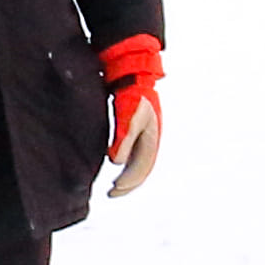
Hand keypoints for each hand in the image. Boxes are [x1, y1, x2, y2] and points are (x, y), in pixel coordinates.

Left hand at [98, 34, 164, 197]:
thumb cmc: (133, 94)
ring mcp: (146, 132)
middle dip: (129, 183)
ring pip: (139, 161)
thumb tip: (117, 162)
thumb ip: (124, 138)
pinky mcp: (137, 127)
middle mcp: (151, 137)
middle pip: (143, 168)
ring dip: (128, 174)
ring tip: (114, 185)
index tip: (114, 189)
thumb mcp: (128, 116)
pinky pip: (134, 151)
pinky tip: (115, 162)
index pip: (143, 167)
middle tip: (112, 193)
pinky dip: (126, 161)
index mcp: (152, 137)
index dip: (130, 181)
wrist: (133, 72)